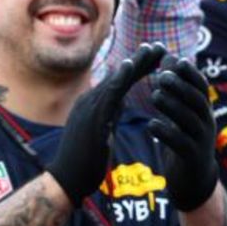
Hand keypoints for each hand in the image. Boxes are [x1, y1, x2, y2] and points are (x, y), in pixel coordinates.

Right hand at [49, 43, 165, 205]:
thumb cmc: (86, 160)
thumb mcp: (101, 130)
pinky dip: (119, 78)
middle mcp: (90, 101)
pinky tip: (130, 66)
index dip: (138, 67)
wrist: (67, 180)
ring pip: (115, 79)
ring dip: (134, 62)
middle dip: (140, 59)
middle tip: (159, 45)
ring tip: (150, 49)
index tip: (157, 56)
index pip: (120, 81)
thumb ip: (109, 114)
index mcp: (95, 105)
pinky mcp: (91, 116)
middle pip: (119, 75)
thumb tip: (118, 102)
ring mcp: (89, 107)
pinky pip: (107, 93)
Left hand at [149, 57, 218, 211]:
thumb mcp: (183, 113)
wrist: (194, 178)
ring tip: (154, 96)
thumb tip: (169, 56)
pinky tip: (151, 125)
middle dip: (181, 87)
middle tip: (162, 76)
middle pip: (197, 101)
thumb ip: (177, 89)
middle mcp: (207, 123)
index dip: (191, 74)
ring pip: (189, 121)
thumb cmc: (185, 140)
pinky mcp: (193, 158)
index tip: (177, 60)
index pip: (201, 87)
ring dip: (173, 107)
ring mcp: (202, 141)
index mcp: (204, 111)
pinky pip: (181, 144)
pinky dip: (167, 133)